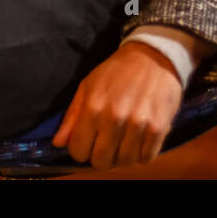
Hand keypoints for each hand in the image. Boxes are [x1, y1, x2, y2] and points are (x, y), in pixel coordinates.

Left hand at [52, 42, 183, 169]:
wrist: (154, 55)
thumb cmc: (117, 71)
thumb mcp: (88, 86)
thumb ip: (72, 116)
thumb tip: (58, 143)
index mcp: (93, 107)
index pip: (78, 150)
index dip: (80, 150)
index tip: (87, 144)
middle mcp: (114, 118)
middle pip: (101, 161)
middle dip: (100, 156)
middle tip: (106, 144)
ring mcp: (138, 124)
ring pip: (124, 162)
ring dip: (122, 155)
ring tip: (124, 140)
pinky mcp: (159, 128)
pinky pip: (146, 157)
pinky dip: (142, 153)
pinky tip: (139, 140)